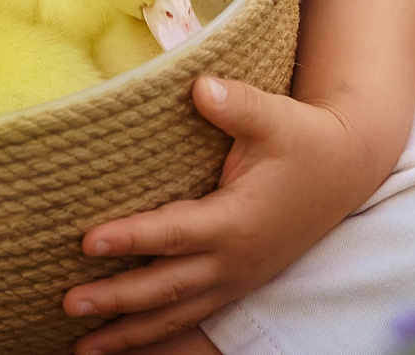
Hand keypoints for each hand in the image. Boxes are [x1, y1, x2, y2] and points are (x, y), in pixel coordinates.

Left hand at [62, 76, 378, 353]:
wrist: (345, 171)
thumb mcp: (277, 116)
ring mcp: (235, 278)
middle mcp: (233, 260)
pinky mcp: (236, 283)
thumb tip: (201, 86)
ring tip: (83, 348)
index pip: (173, 234)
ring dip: (129, 333)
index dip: (131, 238)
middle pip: (166, 288)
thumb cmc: (304, 140)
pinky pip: (191, 317)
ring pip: (176, 315)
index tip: (88, 242)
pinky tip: (124, 341)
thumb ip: (238, 104)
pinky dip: (156, 334)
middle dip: (117, 300)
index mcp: (237, 221)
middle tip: (69, 304)